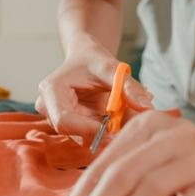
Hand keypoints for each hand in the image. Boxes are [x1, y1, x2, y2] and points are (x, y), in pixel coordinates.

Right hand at [35, 39, 153, 138]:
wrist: (86, 58)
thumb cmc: (93, 59)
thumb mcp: (112, 67)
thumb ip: (128, 86)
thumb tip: (146, 107)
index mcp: (51, 90)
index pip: (64, 121)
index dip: (88, 129)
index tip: (115, 128)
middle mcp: (48, 108)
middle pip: (73, 133)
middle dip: (102, 133)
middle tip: (127, 126)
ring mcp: (57, 119)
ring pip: (83, 138)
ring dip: (106, 133)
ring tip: (125, 116)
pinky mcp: (69, 126)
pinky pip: (89, 136)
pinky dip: (106, 131)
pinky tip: (118, 119)